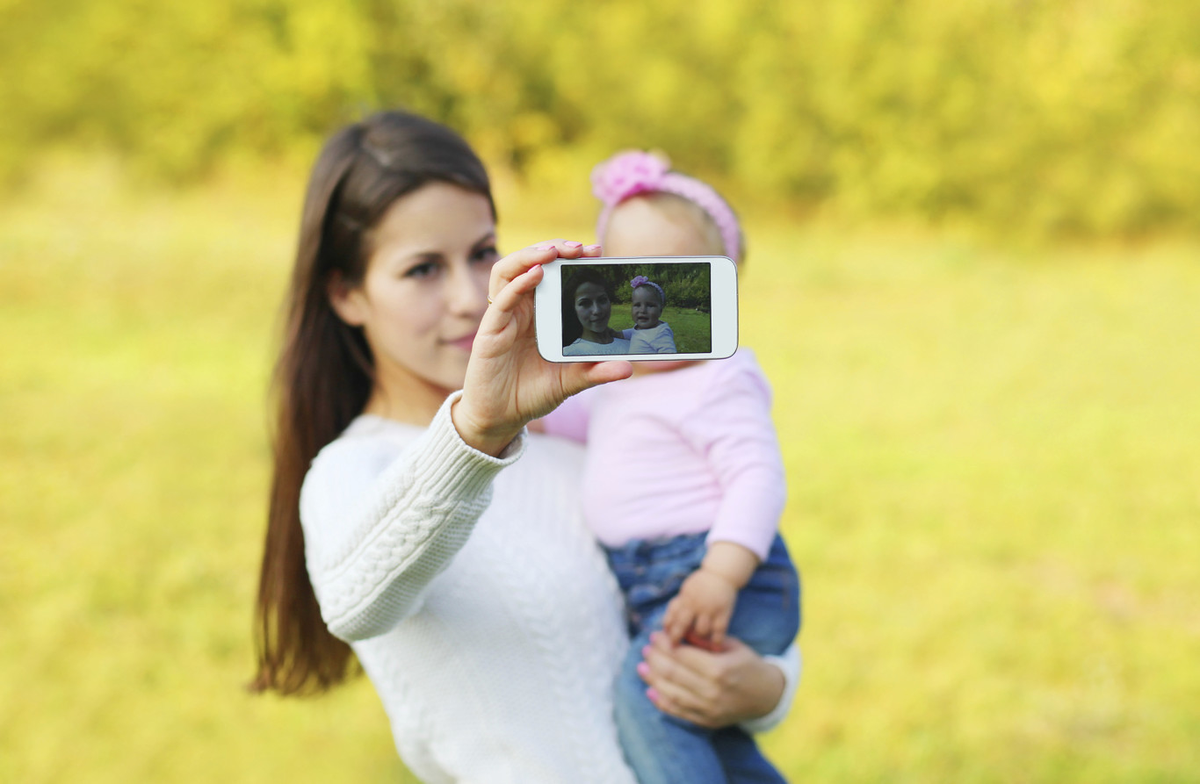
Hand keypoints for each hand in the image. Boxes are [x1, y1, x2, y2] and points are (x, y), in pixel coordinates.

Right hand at [452, 240, 630, 454]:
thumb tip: (628, 368)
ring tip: (554, 252)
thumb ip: (596, 371)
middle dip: (554, 249)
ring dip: (530, 256)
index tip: (597, 253)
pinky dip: (518, 284)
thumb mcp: (571, 381)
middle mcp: (520, 309)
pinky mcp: (489, 332)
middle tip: (580, 248)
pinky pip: (501, 301)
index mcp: (539, 313)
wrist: (503, 418)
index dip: (570, 258)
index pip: (552, 273)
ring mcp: (503, 318)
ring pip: (508, 272)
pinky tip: (536, 275)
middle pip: (530, 263)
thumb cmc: (533, 393)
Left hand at [637, 631, 785, 727]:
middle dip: (655, 658)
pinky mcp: (706, 721)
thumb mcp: (732, 646)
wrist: (767, 696)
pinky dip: (661, 701)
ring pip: (671, 693)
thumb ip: (705, 642)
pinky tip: (650, 690)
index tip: (654, 636)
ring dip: (653, 679)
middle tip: (645, 648)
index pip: (682, 655)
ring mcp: (708, 709)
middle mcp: (712, 691)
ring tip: (641, 667)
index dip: (664, 644)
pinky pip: (678, 711)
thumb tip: (677, 633)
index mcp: (719, 669)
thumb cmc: (748, 665)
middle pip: (673, 673)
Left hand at [663, 569, 737, 646]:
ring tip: (697, 648)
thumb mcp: (686, 590)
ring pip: (700, 630)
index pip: (671, 615)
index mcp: (684, 598)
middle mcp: (695, 604)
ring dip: (697, 640)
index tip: (664, 639)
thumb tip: (665, 625)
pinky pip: (719, 630)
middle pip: (682, 624)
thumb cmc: (701, 584)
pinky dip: (716, 641)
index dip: (667, 628)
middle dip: (676, 637)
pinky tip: (714, 648)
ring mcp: (709, 609)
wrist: (721, 573)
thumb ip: (677, 605)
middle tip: (674, 649)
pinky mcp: (723, 612)